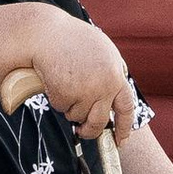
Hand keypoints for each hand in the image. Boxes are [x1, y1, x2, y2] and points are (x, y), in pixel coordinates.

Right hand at [0, 10, 135, 137]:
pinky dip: (56, 99)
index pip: (126, 107)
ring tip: (64, 83)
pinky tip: (54, 80)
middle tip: (82, 131)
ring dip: (69, 107)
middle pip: (99, 121)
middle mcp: (105, 85)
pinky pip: (61, 108)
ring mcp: (86, 90)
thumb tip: (114, 99)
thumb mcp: (102, 51)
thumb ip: (111, 73)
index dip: (124, 127)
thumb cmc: (71, 40)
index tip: (120, 140)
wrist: (46, 33)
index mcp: (116, 74)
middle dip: (90, 130)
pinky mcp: (66, 94)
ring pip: (77, 116)